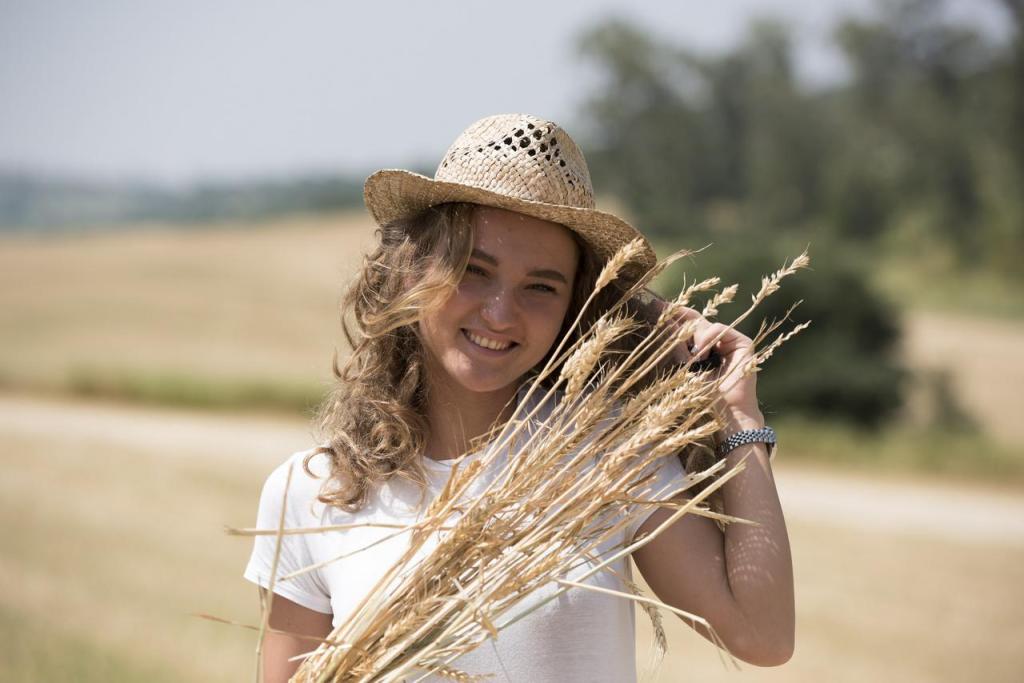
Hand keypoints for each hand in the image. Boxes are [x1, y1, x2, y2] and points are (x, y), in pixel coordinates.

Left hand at [663, 305, 763, 429]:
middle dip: (681, 316)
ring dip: (695, 336)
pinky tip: (702, 350)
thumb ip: (679, 347)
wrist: (726, 412)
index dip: (676, 317)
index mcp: (702, 348)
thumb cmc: (704, 395)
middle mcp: (716, 342)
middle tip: (663, 308)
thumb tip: (665, 324)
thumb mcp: (685, 368)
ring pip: (707, 325)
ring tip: (693, 354)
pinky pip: (721, 329)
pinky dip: (708, 337)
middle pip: (697, 321)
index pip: (689, 327)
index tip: (658, 307)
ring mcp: (730, 342)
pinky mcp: (743, 344)